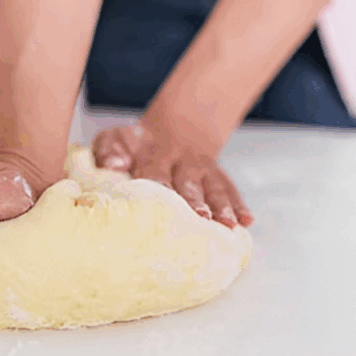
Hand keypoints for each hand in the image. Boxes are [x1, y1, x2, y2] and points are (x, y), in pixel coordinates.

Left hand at [91, 123, 253, 228]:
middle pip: (189, 183)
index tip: (164, 201)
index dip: (160, 186)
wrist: (166, 131)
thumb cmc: (133, 147)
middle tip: (202, 218)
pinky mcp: (217, 175)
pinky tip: (247, 220)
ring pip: (214, 187)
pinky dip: (239, 204)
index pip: (156, 172)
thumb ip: (108, 151)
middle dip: (196, 201)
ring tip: (229, 224)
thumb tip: (112, 166)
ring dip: (222, 206)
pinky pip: (230, 188)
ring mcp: (202, 168)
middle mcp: (180, 161)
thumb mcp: (114, 139)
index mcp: (152, 155)